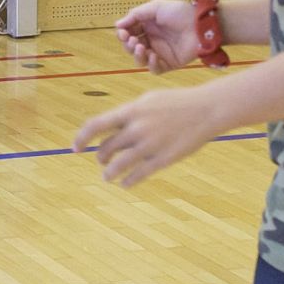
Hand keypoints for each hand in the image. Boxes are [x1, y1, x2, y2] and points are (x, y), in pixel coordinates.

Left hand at [75, 83, 225, 188]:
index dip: (82, 138)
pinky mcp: (163, 159)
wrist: (207, 109)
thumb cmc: (177, 103)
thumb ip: (129, 114)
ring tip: (107, 177)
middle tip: (102, 161)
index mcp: (132, 110)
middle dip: (101, 157)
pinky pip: (138, 175)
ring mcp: (150, 145)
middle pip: (107, 148)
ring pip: (119, 165)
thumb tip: (109, 126)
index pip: (96, 125)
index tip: (76, 148)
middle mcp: (137, 128)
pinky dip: (128, 181)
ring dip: (109, 174)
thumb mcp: (149, 100)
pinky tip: (125, 184)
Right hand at [115, 0, 201, 72]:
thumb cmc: (180, 12)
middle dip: (128, 45)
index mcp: (148, 26)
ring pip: (140, 60)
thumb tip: (117, 25)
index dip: (124, 34)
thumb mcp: (156, 7)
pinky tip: (153, 55)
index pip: (129, 33)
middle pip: (132, 48)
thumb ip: (136, 15)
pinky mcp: (170, 63)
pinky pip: (155, 69)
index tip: (123, 33)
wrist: (201, 24)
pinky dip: (150, 64)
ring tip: (141, 48)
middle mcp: (153, 40)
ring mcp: (161, 52)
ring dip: (137, 55)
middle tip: (132, 40)